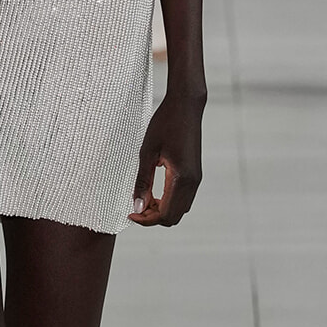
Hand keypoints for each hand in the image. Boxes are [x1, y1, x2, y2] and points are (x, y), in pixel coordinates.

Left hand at [129, 92, 203, 227]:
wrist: (186, 106)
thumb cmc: (165, 124)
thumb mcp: (147, 153)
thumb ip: (142, 182)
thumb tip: (137, 207)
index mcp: (181, 178)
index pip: (164, 214)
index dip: (146, 220)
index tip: (130, 214)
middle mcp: (193, 182)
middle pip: (173, 217)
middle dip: (153, 218)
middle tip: (135, 206)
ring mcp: (196, 179)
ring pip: (180, 210)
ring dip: (161, 210)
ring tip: (144, 197)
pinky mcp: (195, 174)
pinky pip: (184, 198)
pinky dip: (169, 202)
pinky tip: (155, 191)